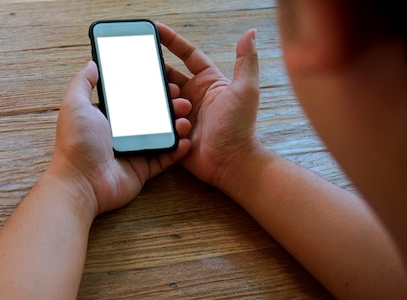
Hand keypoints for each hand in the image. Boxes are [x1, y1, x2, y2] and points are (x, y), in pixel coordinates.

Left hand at [48, 61, 192, 215]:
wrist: (81, 182)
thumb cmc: (76, 143)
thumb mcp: (75, 104)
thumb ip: (83, 82)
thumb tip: (92, 63)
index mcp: (105, 117)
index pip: (130, 98)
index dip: (147, 87)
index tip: (164, 77)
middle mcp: (119, 133)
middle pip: (149, 115)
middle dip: (167, 104)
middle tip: (180, 97)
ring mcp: (132, 152)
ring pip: (160, 134)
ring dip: (175, 124)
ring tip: (185, 115)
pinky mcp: (142, 170)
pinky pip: (164, 158)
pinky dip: (176, 149)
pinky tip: (185, 139)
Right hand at [158, 24, 260, 187]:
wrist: (229, 162)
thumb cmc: (240, 127)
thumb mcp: (245, 90)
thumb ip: (246, 61)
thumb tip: (250, 32)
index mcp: (209, 82)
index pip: (188, 55)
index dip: (172, 42)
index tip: (156, 30)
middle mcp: (194, 96)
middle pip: (169, 77)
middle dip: (161, 75)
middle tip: (155, 77)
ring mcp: (182, 114)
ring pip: (162, 98)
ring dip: (165, 101)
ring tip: (177, 109)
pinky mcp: (173, 131)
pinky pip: (159, 120)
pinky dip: (159, 118)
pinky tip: (167, 121)